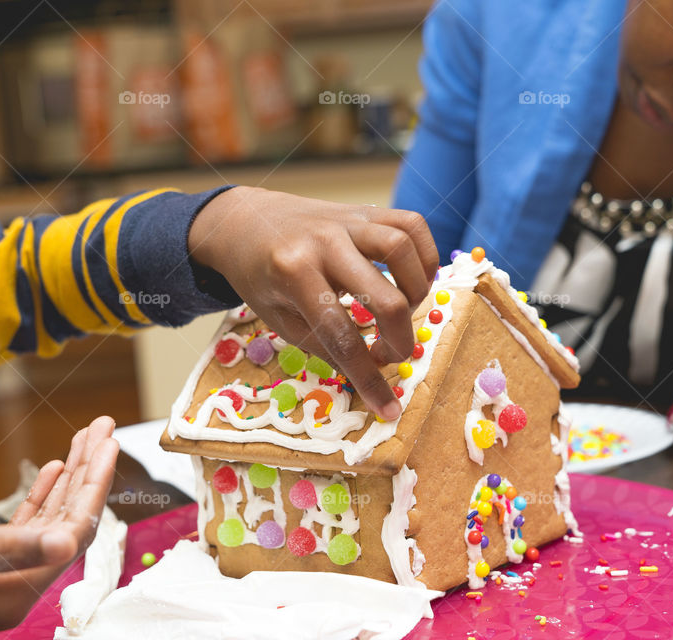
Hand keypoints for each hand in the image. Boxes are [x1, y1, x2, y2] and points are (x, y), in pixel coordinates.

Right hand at [0, 416, 119, 639]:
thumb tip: (69, 544)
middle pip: (70, 523)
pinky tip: (54, 468)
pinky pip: (24, 529)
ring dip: (69, 478)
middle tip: (105, 425)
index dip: (96, 483)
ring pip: (50, 521)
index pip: (75, 532)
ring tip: (87, 436)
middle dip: (90, 471)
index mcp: (11, 593)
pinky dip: (41, 496)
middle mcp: (12, 589)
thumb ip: (5, 548)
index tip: (110, 440)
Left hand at [189, 186, 438, 420]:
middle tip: (391, 355)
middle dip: (399, 340)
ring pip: (403, 249)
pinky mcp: (365, 209)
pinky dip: (425, 255)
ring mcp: (347, 220)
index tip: (388, 408)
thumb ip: (324, 344)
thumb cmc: (261, 277)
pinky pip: (411, 224)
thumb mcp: (278, 319)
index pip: (341, 335)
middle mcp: (323, 242)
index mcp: (293, 273)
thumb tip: (369, 375)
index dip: (368, 378)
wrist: (247, 222)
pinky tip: (415, 280)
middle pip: (384, 297)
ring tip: (404, 312)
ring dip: (417, 291)